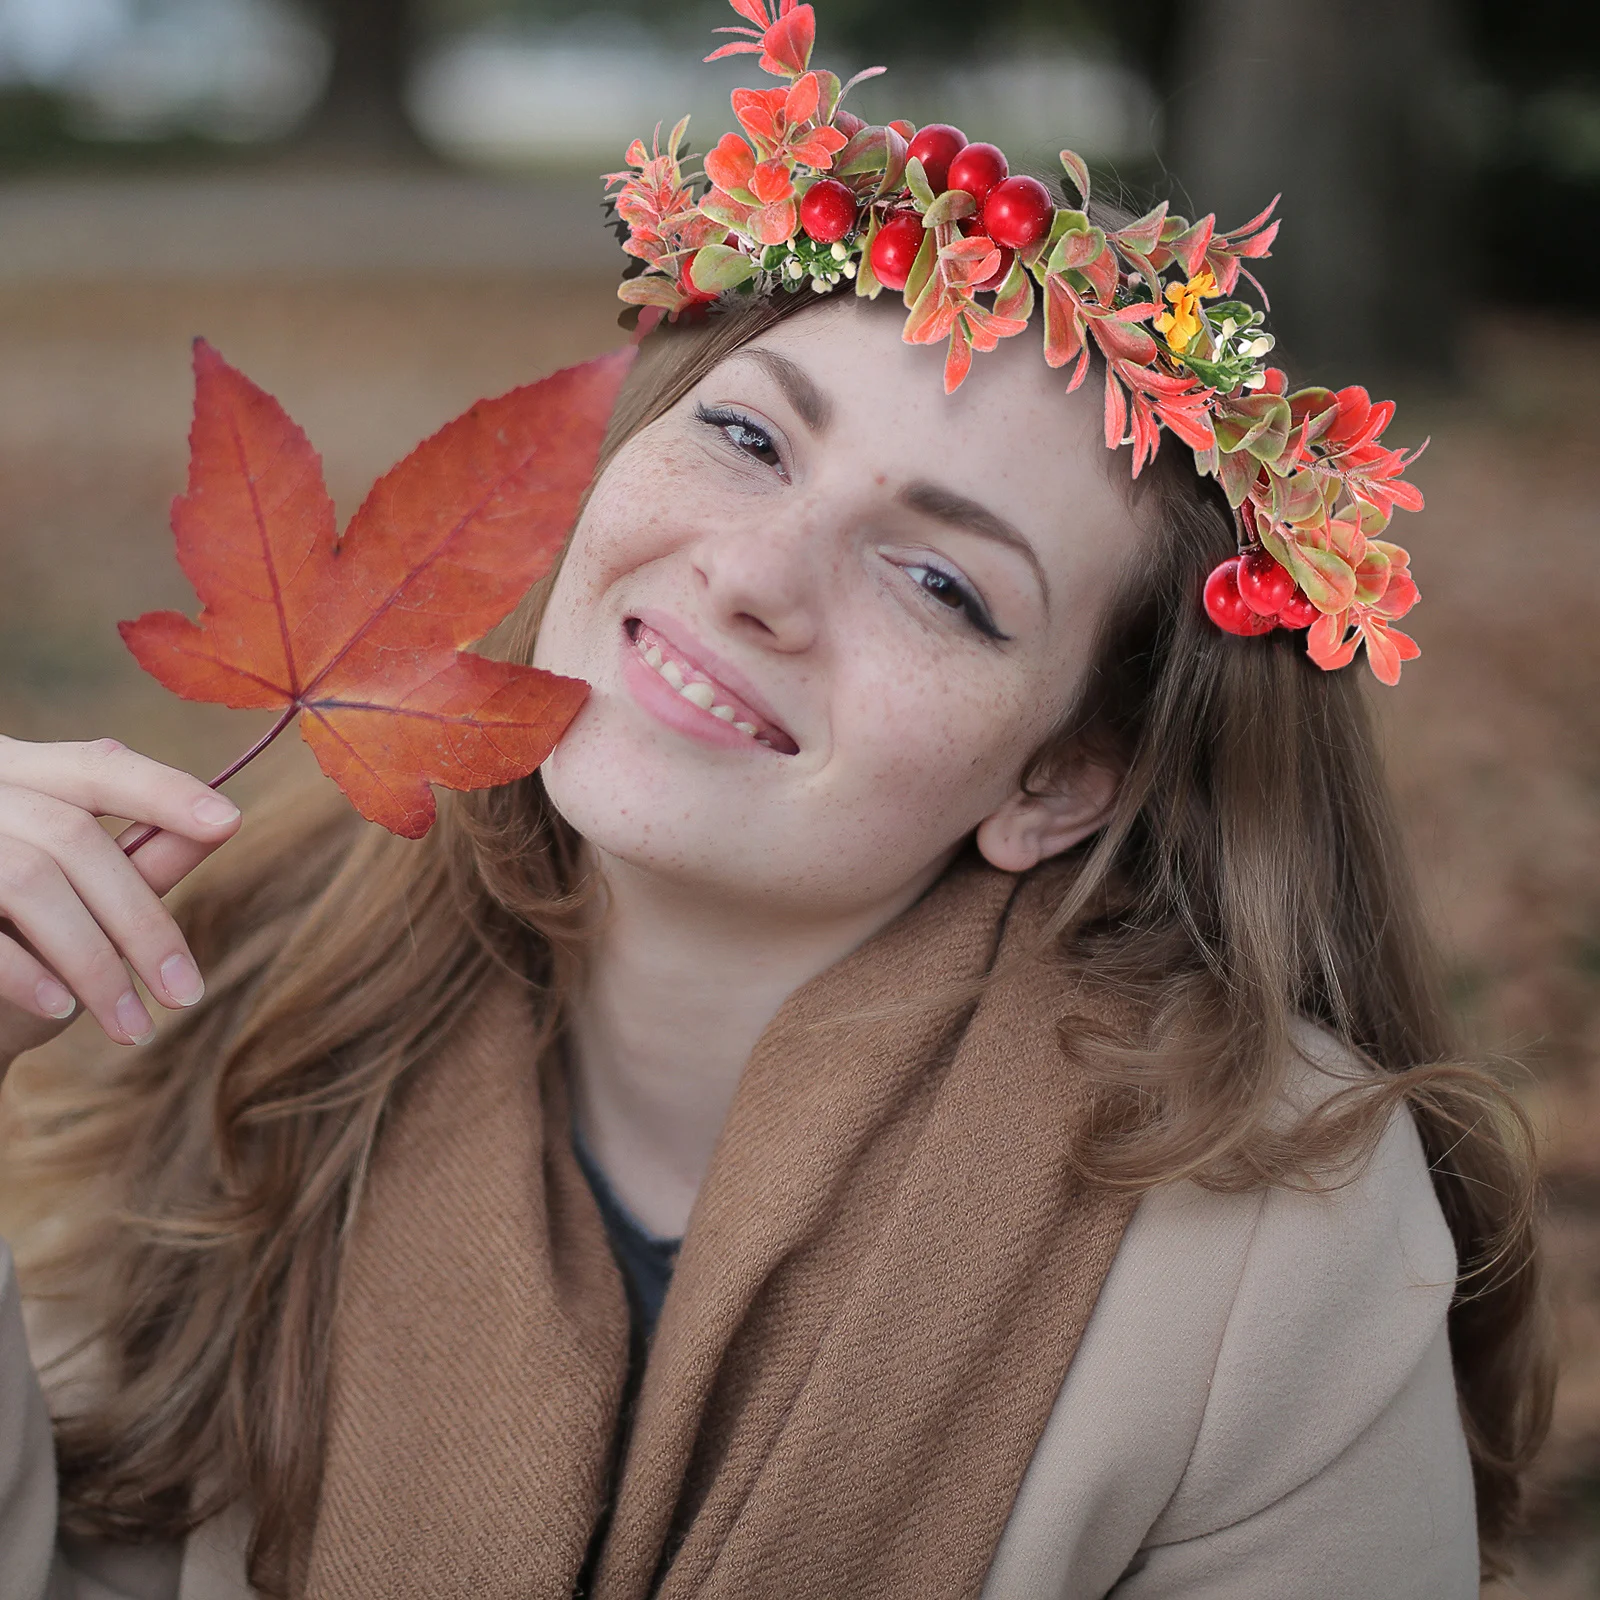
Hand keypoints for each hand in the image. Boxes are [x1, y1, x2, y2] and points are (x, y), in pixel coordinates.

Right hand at [0, 735, 241, 1071]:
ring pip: (33, 880)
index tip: (228, 821)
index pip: (98, 766)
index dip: (163, 791)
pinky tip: (63, 1010)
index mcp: (23, 777)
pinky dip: (28, 973)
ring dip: (94, 964)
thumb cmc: (24, 943)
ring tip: (132, 1027)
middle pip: (74, 838)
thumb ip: (143, 856)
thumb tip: (222, 820)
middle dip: (142, 923)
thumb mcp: (88, 898)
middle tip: (185, 993)